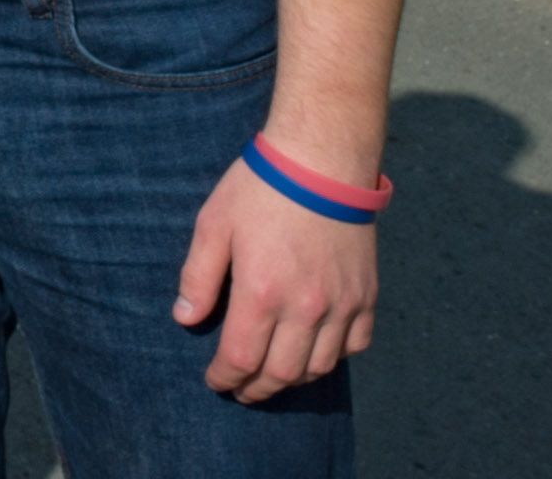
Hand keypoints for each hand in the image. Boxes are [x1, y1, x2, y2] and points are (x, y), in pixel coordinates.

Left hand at [175, 156, 380, 402]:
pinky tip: (314, 351)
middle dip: (256, 389)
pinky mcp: (366, 296)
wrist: (321, 163)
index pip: (241, 358)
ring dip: (292, 379)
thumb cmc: (260, 189)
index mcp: (261, 293)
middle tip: (241, 389)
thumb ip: (198, 277)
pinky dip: (333, 357)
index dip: (225, 377)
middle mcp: (305, 308)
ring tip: (272, 375)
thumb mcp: (213, 225)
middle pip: (281, 373)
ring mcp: (341, 305)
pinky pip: (355, 345)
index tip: (215, 381)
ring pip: (319, 367)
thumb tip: (186, 319)